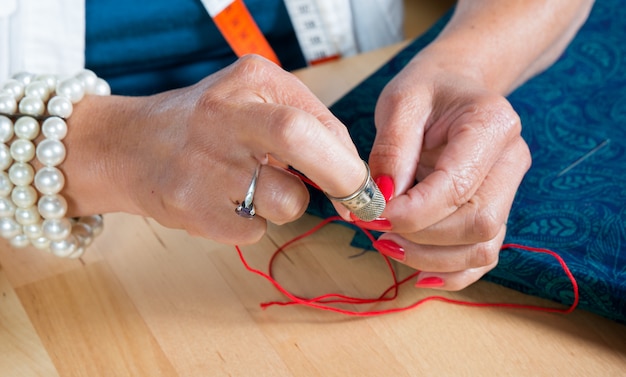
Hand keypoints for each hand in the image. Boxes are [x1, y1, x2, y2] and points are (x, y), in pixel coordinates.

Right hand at [63, 55, 364, 243]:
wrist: (128, 147)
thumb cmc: (204, 124)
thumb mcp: (254, 99)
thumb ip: (306, 123)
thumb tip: (353, 177)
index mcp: (249, 81)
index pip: (315, 119)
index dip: (348, 161)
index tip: (361, 186)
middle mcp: (223, 115)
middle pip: (301, 139)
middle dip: (342, 177)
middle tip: (355, 202)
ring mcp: (203, 164)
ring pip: (287, 202)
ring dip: (284, 202)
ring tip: (250, 185)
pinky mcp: (191, 208)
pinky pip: (255, 230)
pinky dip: (251, 221)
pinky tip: (224, 200)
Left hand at [368, 58, 530, 289]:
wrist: (454, 88)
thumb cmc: (427, 90)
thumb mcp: (400, 102)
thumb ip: (392, 148)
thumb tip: (384, 198)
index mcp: (492, 125)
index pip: (458, 186)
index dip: (413, 211)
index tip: (374, 214)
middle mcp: (512, 160)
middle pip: (477, 223)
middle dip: (421, 237)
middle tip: (376, 228)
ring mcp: (509, 190)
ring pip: (482, 248)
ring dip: (430, 258)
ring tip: (387, 243)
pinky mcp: (497, 210)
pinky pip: (483, 257)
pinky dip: (453, 274)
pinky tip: (419, 273)